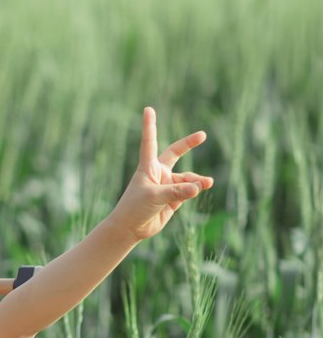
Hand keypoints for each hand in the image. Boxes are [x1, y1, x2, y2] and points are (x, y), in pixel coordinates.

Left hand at [109, 107, 212, 243]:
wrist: (131, 229)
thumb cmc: (134, 208)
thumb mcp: (155, 197)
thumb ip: (177, 192)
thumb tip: (198, 187)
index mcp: (147, 167)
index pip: (149, 142)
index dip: (149, 125)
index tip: (147, 109)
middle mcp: (158, 173)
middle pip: (175, 153)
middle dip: (188, 144)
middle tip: (203, 135)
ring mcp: (167, 186)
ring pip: (187, 178)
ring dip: (196, 180)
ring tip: (207, 183)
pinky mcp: (173, 199)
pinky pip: (188, 191)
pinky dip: (196, 189)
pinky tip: (203, 187)